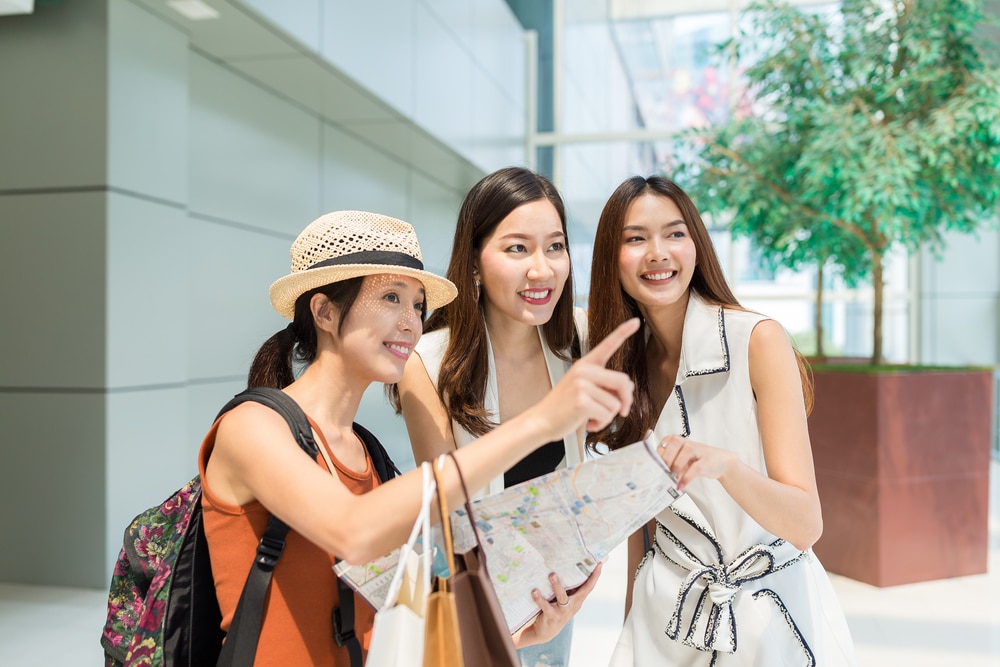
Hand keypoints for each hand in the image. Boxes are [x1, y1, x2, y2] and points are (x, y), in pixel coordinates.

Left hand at [514, 563, 601, 647]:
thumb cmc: (554, 609)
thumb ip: (566, 587)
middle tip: (580, 563)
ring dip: (557, 586)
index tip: (599, 563)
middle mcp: (573, 605)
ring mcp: (563, 612)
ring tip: (552, 575)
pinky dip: (539, 598)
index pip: (589, 586)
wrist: (544, 632)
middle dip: (585, 579)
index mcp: (577, 600)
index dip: (595, 576)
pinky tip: (534, 591)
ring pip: (562, 597)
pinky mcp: (552, 616)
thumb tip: (562, 565)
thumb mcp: (563, 599)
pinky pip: (546, 606)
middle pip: (582, 591)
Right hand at [533, 318, 639, 439]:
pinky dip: (601, 424)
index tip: (636, 321)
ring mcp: (582, 385)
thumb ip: (605, 385)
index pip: (607, 345)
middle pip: (623, 382)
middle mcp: (583, 370)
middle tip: (620, 412)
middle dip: (626, 400)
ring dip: (608, 416)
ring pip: (616, 403)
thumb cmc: (564, 407)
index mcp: (585, 364)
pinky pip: (607, 415)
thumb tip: (629, 389)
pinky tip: (589, 424)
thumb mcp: (584, 389)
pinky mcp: (582, 402)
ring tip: (592, 417)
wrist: (541, 421)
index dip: (623, 332)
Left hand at [657, 435, 734, 491]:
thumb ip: (669, 465)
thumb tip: (656, 475)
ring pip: (684, 453)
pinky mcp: (705, 460)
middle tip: (663, 472)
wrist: (720, 461)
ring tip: (673, 478)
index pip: (662, 444)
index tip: (653, 468)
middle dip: (666, 460)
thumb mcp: (680, 460)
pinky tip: (682, 485)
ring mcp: (697, 450)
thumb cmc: (697, 460)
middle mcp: (686, 442)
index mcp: (676, 441)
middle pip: (672, 445)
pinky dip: (687, 478)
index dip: (656, 457)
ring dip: (676, 467)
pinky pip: (695, 468)